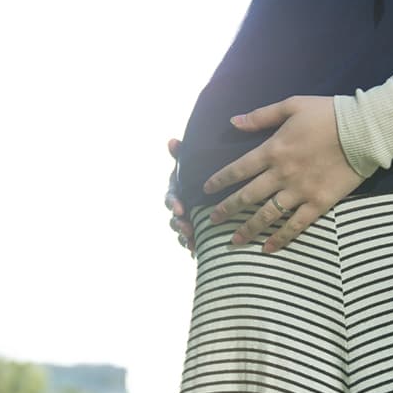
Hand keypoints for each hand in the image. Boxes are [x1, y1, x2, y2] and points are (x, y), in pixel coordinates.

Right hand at [165, 138, 195, 257]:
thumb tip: (171, 141)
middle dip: (179, 225)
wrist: (221, 186)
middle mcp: (181, 206)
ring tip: (192, 242)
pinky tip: (199, 251)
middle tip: (187, 229)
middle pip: (174, 218)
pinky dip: (194, 247)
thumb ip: (183, 154)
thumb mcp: (196, 162)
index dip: (173, 204)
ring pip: (182, 232)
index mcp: (178, 190)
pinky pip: (193, 242)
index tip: (180, 209)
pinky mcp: (199, 232)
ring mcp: (188, 220)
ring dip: (185, 238)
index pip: (171, 197)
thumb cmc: (205, 171)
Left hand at [203, 96, 363, 251]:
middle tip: (211, 220)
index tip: (206, 190)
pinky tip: (268, 248)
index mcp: (272, 150)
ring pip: (267, 215)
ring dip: (248, 229)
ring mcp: (300, 191)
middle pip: (247, 196)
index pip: (238, 169)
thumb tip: (233, 121)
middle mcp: (281, 174)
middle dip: (226, 209)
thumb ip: (261, 116)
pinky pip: (296, 225)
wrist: (365, 130)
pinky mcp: (319, 203)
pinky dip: (281, 238)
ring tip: (233, 241)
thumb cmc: (328, 114)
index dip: (220, 180)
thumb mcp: (292, 105)